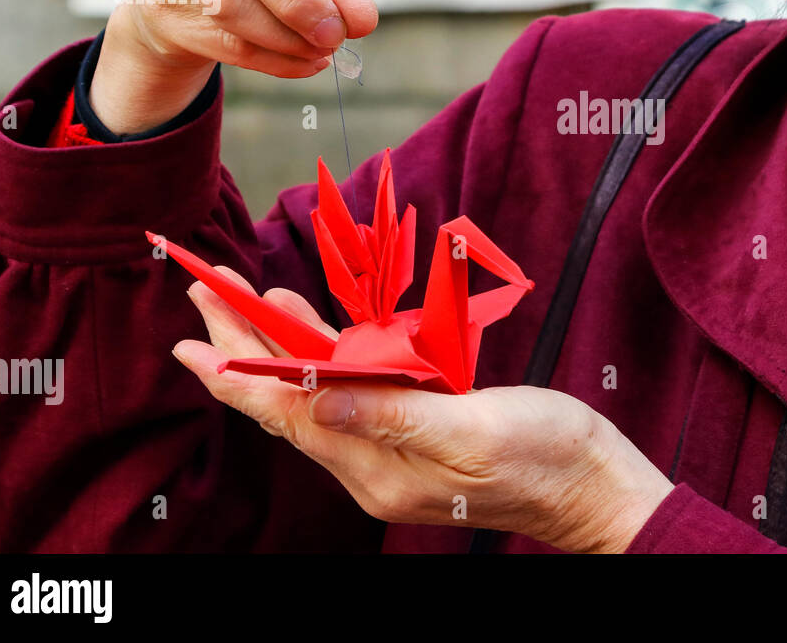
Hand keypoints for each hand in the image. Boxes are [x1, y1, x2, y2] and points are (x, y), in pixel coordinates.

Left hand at [174, 267, 673, 552]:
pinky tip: (318, 336)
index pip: (287, 411)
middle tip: (203, 299)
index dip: (237, 370)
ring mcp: (393, 451)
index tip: (193, 334)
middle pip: (288, 401)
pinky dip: (326, 358)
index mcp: (377, 467)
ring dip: (277, 349)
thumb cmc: (546, 457)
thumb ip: (391, 414)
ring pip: (316, 394)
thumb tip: (312, 398)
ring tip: (245, 307)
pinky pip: (353, 393)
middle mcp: (372, 464)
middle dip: (241, 349)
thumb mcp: (472, 429)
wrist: (593, 487)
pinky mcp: (417, 434)